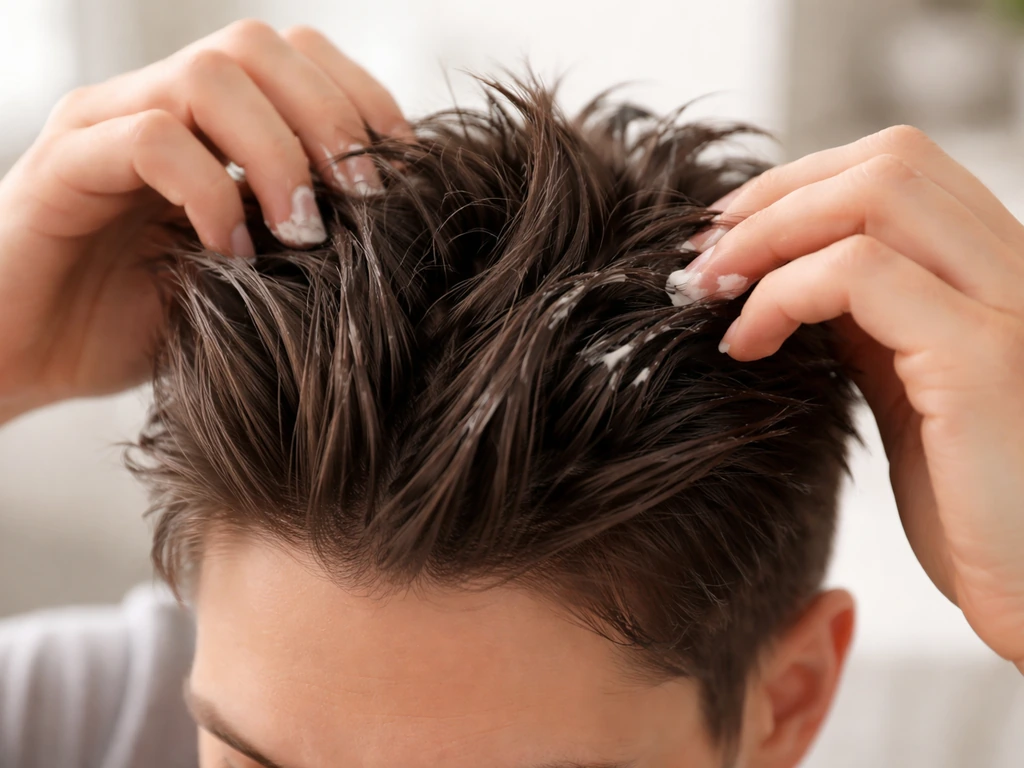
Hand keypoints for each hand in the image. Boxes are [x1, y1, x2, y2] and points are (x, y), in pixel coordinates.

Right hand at [0, 20, 409, 420]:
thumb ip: (298, 234)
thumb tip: (390, 225)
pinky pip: (149, 141)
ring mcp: (106, 127)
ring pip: (209, 76)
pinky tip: (231, 255)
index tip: (405, 175)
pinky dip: (209, 193)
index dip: (363, 102)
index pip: (298, 57)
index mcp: (207, 121)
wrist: (26, 359)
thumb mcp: (245, 275)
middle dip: (332, 117)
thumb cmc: (141, 320)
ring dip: (277, 153)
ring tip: (303, 233)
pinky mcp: (64, 167)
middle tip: (364, 199)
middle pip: (260, 45)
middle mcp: (157, 104)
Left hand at [674, 126, 1023, 667]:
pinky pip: (859, 274)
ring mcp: (1010, 304)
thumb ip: (867, 322)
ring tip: (709, 291)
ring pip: (876, 192)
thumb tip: (789, 275)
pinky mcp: (983, 355)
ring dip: (766, 233)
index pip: (898, 171)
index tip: (725, 239)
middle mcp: (1017, 270)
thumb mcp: (910, 391)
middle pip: (888, 160)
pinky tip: (744, 344)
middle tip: (703, 258)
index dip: (798, 188)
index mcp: (998, 274)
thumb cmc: (974, 506)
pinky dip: (780, 295)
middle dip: (773, 196)